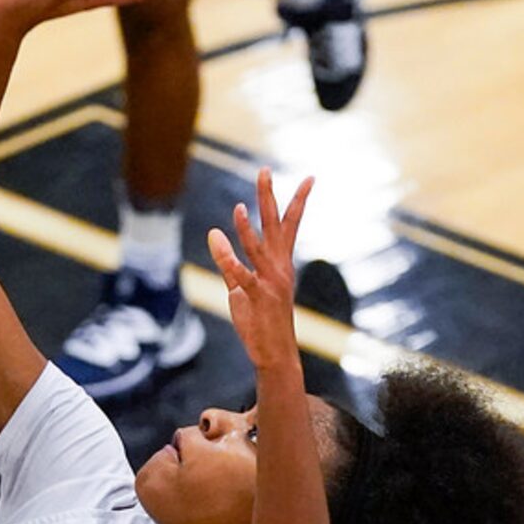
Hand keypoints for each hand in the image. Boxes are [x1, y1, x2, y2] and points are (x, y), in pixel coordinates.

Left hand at [207, 168, 312, 368]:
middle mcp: (279, 268)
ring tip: (237, 206)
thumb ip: (227, 261)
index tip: (309, 177)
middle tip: (265, 170)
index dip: (297, 201)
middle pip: (275, 225)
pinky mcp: (257, 298)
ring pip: (258, 248)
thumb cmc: (260, 320)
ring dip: (247, 227)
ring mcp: (270, 282)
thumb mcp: (240, 287)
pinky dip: (229, 260)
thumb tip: (213, 234)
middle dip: (269, 197)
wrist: (274, 354)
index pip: (290, 225)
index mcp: (280, 263)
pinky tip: (217, 240)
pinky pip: (242, 276)